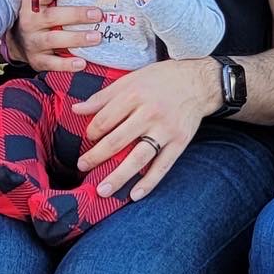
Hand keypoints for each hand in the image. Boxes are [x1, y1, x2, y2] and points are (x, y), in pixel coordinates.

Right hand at [11, 0, 100, 72]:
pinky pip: (51, 64)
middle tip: (98, 13)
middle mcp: (30, 21)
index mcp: (32, 2)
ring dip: (76, 38)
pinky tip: (82, 63)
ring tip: (96, 37)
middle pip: (53, 16)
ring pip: (54, 39)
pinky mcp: (37, 60)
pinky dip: (66, 65)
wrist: (17, 41)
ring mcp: (33, 41)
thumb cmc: (39, 14)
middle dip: (76, 15)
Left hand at [74, 60, 211, 200]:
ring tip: (102, 190)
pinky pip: (162, 166)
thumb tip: (76, 109)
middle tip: (82, 167)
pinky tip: (135, 194)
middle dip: (96, 156)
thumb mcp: (130, 80)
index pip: (105, 119)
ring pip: (138, 157)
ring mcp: (165, 130)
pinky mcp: (179, 142)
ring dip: (118, 176)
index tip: (89, 138)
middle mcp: (149, 113)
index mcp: (134, 95)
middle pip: (117, 141)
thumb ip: (103, 96)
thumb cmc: (160, 79)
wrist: (197, 82)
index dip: (92, 131)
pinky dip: (149, 182)